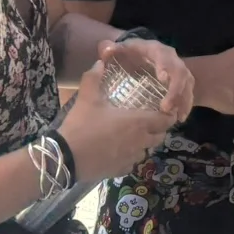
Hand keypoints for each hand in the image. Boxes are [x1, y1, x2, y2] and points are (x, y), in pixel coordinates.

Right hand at [63, 61, 175, 181]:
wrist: (65, 157)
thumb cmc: (82, 126)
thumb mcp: (87, 99)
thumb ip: (94, 78)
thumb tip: (99, 62)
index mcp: (138, 122)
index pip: (165, 120)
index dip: (168, 116)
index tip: (164, 110)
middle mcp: (140, 141)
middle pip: (160, 136)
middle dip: (158, 129)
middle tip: (149, 121)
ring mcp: (131, 158)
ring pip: (147, 150)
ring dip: (145, 143)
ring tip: (134, 135)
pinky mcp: (121, 170)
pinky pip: (133, 163)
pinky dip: (131, 157)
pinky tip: (120, 151)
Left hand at [99, 37, 194, 122]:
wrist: (138, 56)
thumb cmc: (128, 55)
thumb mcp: (118, 50)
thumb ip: (109, 49)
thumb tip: (107, 50)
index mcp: (155, 50)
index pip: (163, 55)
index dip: (165, 65)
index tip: (162, 78)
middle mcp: (170, 58)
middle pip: (179, 71)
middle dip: (175, 89)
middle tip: (165, 108)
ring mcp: (178, 70)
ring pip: (187, 83)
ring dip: (183, 100)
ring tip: (177, 117)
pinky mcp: (181, 82)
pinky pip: (188, 92)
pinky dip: (186, 105)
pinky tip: (181, 117)